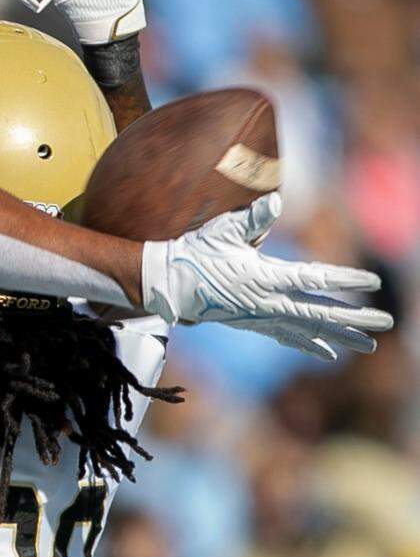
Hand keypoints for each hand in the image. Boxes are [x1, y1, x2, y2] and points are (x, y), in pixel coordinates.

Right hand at [141, 193, 393, 359]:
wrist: (170, 284)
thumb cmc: (196, 252)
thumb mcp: (223, 230)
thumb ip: (252, 218)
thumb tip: (275, 202)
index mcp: (264, 276)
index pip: (313, 278)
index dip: (345, 279)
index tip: (372, 281)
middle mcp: (267, 301)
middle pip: (320, 312)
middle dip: (354, 319)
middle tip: (385, 324)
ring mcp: (261, 316)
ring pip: (309, 329)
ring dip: (340, 337)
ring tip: (368, 346)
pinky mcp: (253, 323)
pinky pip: (288, 336)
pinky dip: (310, 344)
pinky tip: (328, 354)